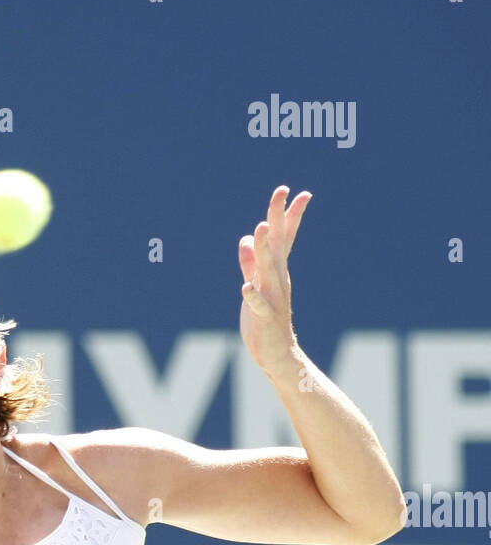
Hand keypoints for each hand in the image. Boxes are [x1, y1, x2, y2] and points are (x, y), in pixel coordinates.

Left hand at [238, 185, 310, 375]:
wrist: (277, 354)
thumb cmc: (265, 320)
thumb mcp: (256, 286)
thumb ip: (250, 263)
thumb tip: (246, 238)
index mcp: (277, 271)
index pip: (286, 238)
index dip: (290, 215)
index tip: (299, 191)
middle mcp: (278, 279)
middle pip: (278, 243)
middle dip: (279, 217)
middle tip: (281, 190)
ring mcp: (272, 297)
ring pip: (267, 269)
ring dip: (265, 248)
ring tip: (262, 227)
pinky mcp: (264, 317)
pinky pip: (258, 304)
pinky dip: (252, 295)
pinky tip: (246, 287)